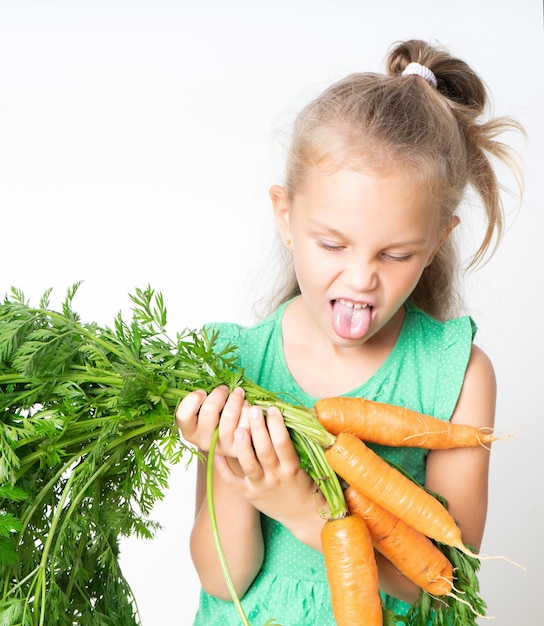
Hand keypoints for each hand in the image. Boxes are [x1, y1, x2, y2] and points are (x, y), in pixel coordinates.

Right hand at [175, 386, 248, 455]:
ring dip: (235, 399)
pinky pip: (245, 423)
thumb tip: (210, 379)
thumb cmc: (217, 420)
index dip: (193, 399)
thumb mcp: (204, 412)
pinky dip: (248, 410)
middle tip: (224, 389)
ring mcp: (221, 445)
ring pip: (229, 415)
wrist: (236, 442)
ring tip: (238, 393)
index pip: (183, 414)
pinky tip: (247, 406)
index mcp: (189, 431)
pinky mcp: (239, 447)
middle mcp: (202, 441)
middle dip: (219, 393)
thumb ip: (202, 400)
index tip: (202, 392)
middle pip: (209, 410)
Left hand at [215, 406, 325, 542]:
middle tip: (253, 409)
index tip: (272, 409)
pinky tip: (217, 453)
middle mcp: (276, 478)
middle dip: (258, 429)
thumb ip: (293, 446)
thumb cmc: (303, 484)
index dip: (277, 425)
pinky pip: (233, 482)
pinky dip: (224, 468)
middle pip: (265, 451)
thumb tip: (286, 416)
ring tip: (238, 428)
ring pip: (250, 465)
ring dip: (243, 446)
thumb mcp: (304, 466)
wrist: (302, 515)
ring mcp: (261, 487)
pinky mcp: (249, 495)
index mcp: (292, 469)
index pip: (283, 444)